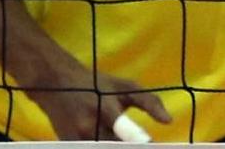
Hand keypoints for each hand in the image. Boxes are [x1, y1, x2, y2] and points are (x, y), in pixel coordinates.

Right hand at [23, 56, 173, 141]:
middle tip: (143, 143)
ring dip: (116, 147)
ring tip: (123, 139)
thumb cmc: (97, 84)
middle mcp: (90, 127)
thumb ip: (149, 101)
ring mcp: (77, 139)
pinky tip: (111, 141)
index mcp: (106, 108)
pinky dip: (104, 147)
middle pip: (115, 147)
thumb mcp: (124, 86)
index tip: (151, 144)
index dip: (138, 140)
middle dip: (131, 146)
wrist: (55, 83)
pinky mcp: (69, 144)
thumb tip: (168, 121)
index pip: (126, 133)